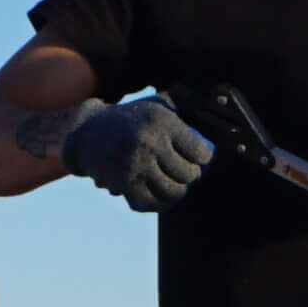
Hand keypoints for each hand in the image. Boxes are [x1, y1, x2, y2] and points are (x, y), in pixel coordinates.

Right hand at [59, 96, 214, 212]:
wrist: (88, 133)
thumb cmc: (131, 118)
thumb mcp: (157, 103)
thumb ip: (185, 105)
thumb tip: (219, 105)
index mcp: (162, 122)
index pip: (201, 152)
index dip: (206, 158)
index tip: (201, 157)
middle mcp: (150, 143)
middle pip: (189, 174)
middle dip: (191, 175)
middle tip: (186, 171)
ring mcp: (136, 166)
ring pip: (173, 192)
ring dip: (177, 190)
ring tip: (175, 183)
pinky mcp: (124, 184)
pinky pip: (152, 203)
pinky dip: (160, 202)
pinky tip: (161, 195)